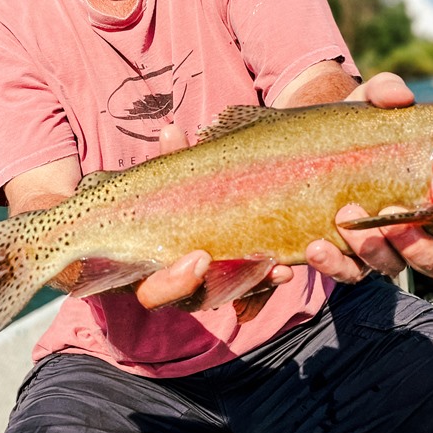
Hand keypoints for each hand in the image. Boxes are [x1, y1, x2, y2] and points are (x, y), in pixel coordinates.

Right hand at [133, 125, 300, 308]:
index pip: (152, 291)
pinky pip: (250, 286)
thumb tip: (171, 131)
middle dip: (208, 286)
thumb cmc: (172, 194)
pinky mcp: (233, 281)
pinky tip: (286, 266)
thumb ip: (172, 161)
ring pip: (226, 296)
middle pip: (187, 301)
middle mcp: (175, 286)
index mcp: (146, 268)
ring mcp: (205, 287)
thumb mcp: (172, 177)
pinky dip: (266, 277)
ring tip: (279, 267)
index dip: (172, 281)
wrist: (199, 205)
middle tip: (232, 264)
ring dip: (253, 282)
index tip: (200, 257)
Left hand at [303, 73, 432, 279]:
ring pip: (392, 268)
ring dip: (373, 251)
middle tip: (395, 218)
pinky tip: (315, 248)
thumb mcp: (368, 104)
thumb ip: (385, 93)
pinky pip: (345, 273)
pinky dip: (332, 265)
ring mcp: (381, 246)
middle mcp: (417, 229)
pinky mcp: (345, 256)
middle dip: (420, 247)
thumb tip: (400, 95)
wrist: (304, 145)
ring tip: (346, 216)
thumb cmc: (355, 127)